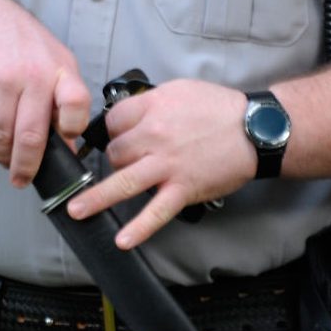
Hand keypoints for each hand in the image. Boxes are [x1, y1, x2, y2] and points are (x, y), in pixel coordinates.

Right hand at [0, 0, 90, 186]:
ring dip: (1, 150)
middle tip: (22, 179)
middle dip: (26, 167)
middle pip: (32, 136)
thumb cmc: (22, 45)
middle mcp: (35, 74)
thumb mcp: (56, 64)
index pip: (77, 105)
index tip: (65, 141)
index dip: (72, 129)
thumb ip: (65, 103)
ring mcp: (4, 78)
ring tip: (3, 150)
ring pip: (1, 134)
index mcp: (62, 71)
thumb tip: (68, 148)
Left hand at [67, 79, 256, 248]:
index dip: (112, 131)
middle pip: (114, 151)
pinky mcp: (183, 188)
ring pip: (122, 181)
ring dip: (95, 198)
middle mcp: (155, 135)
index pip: (113, 121)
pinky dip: (139, 228)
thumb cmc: (220, 108)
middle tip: (129, 163)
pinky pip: (156, 211)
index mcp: (153, 107)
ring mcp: (167, 164)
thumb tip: (130, 115)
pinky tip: (122, 240)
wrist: (255, 129)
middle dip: (116, 159)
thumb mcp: (180, 90)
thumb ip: (151, 103)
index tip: (116, 138)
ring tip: (76, 210)